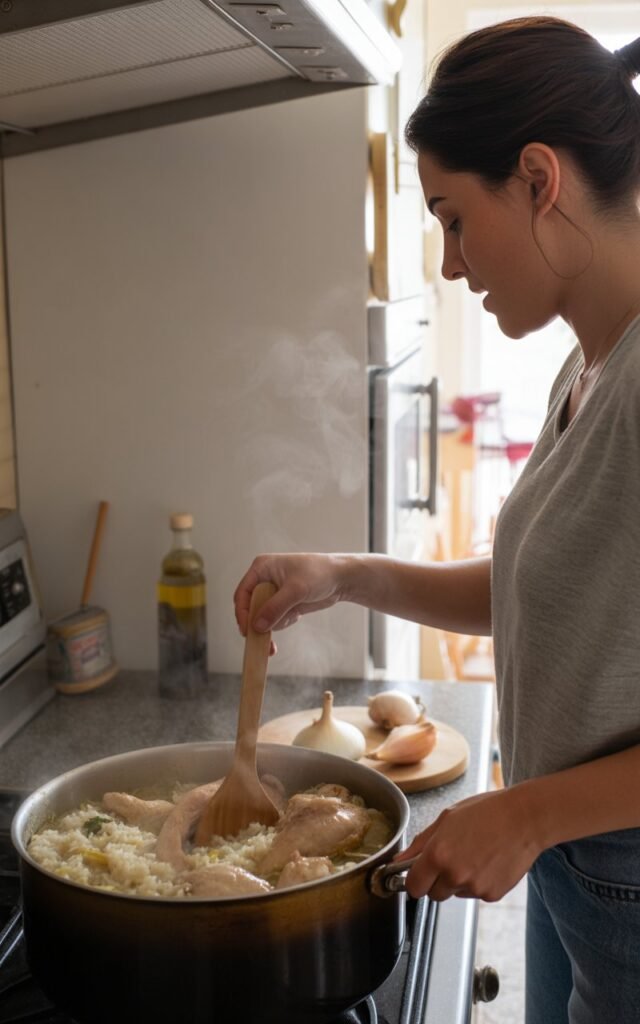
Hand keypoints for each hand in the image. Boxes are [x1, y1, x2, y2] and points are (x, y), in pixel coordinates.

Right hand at [233, 554, 347, 653]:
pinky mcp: (282, 604)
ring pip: (262, 617)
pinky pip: (274, 620)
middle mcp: (264, 580)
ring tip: (294, 615)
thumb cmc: (319, 574)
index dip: (242, 613)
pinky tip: (297, 615)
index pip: (243, 593)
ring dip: (276, 623)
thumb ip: (275, 607)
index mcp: (261, 568)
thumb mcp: (296, 590)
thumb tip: (257, 626)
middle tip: (264, 641)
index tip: (247, 631)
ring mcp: (273, 593)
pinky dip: (283, 622)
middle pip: (250, 608)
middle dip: (259, 623)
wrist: (340, 579)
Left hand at [397, 787, 542, 902]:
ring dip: (458, 881)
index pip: (413, 887)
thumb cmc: (486, 812)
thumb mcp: (446, 819)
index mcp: (438, 855)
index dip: (415, 880)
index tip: (419, 874)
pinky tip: (488, 862)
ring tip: (474, 855)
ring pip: (455, 893)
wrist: (524, 818)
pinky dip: (478, 883)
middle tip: (452, 858)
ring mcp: (474, 887)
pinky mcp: (492, 895)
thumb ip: (420, 843)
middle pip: (433, 894)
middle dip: (437, 881)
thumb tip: (400, 860)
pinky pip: (475, 894)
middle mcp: (454, 875)